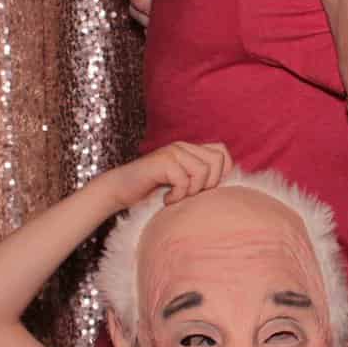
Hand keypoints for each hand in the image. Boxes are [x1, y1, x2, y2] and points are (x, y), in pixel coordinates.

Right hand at [103, 140, 229, 210]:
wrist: (120, 190)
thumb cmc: (151, 191)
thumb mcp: (181, 183)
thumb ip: (199, 178)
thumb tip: (227, 185)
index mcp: (190, 150)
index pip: (222, 151)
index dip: (223, 171)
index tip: (207, 189)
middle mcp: (183, 146)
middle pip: (217, 160)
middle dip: (210, 183)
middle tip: (191, 194)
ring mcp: (173, 152)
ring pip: (202, 171)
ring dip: (191, 191)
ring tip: (176, 197)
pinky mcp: (163, 161)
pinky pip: (183, 180)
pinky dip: (177, 196)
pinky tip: (166, 199)